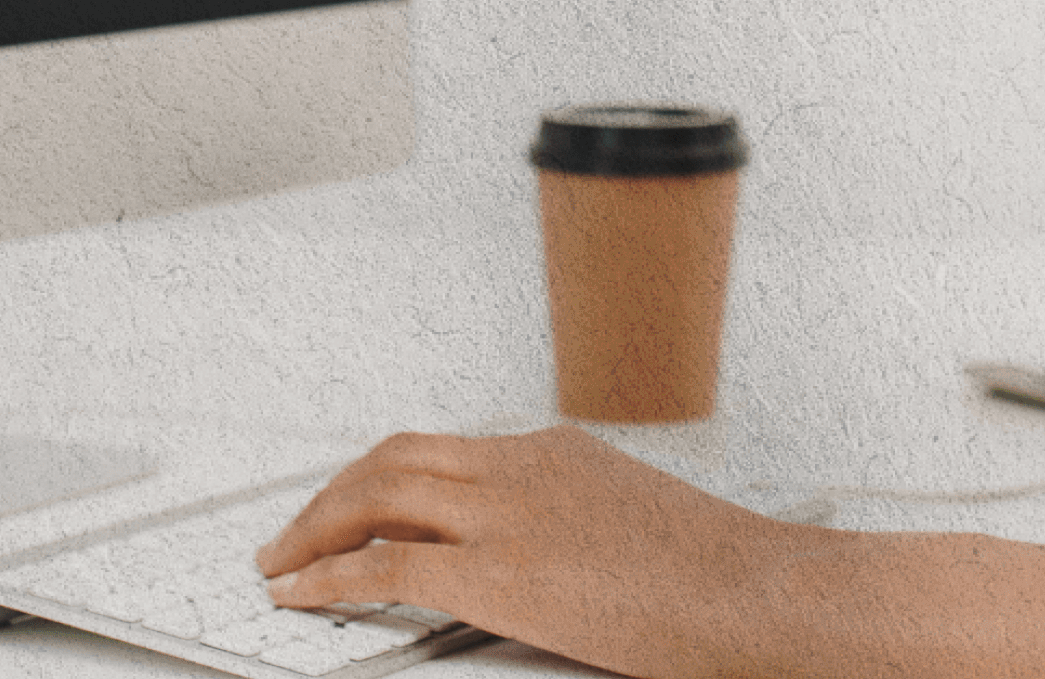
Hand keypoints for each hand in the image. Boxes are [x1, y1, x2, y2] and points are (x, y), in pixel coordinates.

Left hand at [255, 427, 795, 678]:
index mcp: (555, 450)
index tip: (348, 505)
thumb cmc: (724, 577)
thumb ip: (579, 522)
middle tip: (292, 534)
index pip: (439, 449)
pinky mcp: (503, 572)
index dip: (377, 477)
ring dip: (313, 528)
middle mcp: (521, 465)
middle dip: (330, 497)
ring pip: (375, 494)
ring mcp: (509, 513)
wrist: (764, 593)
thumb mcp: (638, 522)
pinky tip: (298, 595)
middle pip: (391, 459)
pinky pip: (387, 564)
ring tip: (279, 563)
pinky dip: (328, 576)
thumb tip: (553, 559)